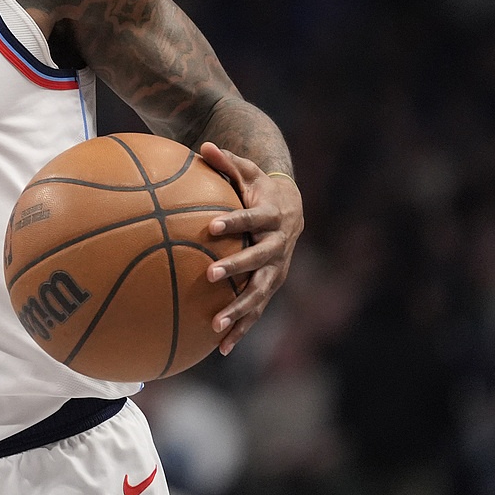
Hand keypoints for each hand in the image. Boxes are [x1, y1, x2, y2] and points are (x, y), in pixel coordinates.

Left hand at [197, 143, 303, 355]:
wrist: (291, 208)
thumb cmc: (258, 187)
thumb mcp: (246, 171)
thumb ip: (226, 162)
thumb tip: (203, 146)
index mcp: (272, 216)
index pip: (253, 218)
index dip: (234, 221)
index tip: (211, 226)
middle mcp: (279, 246)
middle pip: (260, 259)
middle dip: (237, 268)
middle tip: (211, 275)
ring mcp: (277, 269)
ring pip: (260, 293)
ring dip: (240, 310)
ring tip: (215, 325)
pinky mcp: (271, 285)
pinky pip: (256, 310)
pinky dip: (242, 329)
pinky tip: (221, 348)